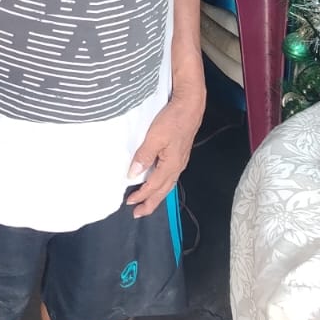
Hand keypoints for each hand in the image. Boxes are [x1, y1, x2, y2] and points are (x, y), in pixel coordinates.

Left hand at [126, 90, 204, 215]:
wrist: (190, 105)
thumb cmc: (173, 119)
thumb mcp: (154, 137)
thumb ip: (144, 156)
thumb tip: (133, 174)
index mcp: (171, 165)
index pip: (153, 186)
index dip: (141, 195)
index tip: (129, 203)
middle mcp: (177, 167)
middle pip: (163, 191)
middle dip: (151, 203)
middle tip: (138, 213)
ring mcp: (180, 161)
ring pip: (167, 184)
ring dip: (156, 195)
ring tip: (146, 203)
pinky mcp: (179, 154)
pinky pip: (170, 176)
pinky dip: (162, 184)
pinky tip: (157, 183)